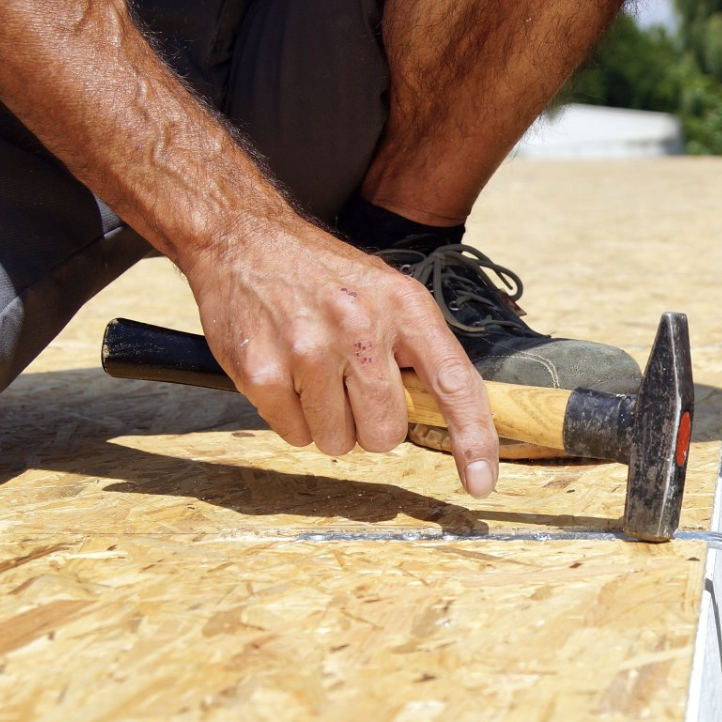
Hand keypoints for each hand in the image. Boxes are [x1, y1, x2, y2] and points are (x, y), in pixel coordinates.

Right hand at [183, 212, 499, 496]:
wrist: (241, 238)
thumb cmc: (324, 274)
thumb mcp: (388, 292)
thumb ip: (419, 350)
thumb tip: (452, 417)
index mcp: (405, 307)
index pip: (454, 383)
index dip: (473, 439)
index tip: (480, 483)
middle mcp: (360, 326)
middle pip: (385, 433)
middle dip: (370, 425)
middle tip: (349, 386)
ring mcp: (308, 348)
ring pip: (337, 441)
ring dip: (327, 422)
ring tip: (313, 374)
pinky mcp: (261, 370)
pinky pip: (294, 434)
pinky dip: (290, 417)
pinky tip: (284, 374)